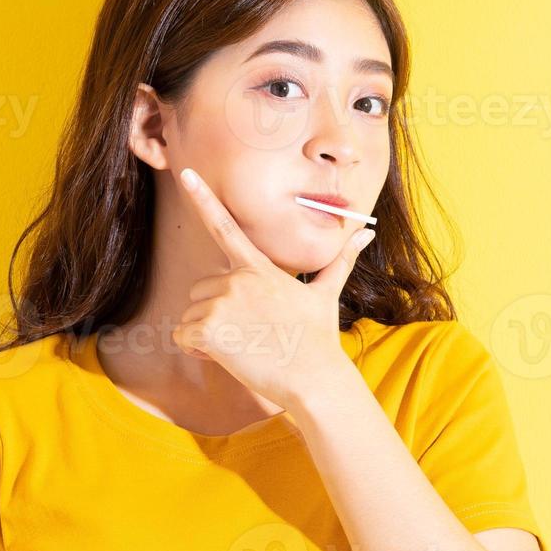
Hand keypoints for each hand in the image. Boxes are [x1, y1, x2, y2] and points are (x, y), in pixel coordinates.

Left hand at [171, 167, 374, 411]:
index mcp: (258, 267)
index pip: (224, 225)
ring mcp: (222, 302)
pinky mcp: (210, 328)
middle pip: (200, 288)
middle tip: (247, 333)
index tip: (185, 173)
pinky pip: (183, 336)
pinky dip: (196, 349)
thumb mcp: (326, 294)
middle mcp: (237, 278)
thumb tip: (367, 233)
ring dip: (207, 334)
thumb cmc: (318, 339)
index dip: (203, 197)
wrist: (314, 377)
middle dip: (214, 312)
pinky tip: (226, 357)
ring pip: (190, 315)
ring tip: (242, 346)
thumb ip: (339, 261)